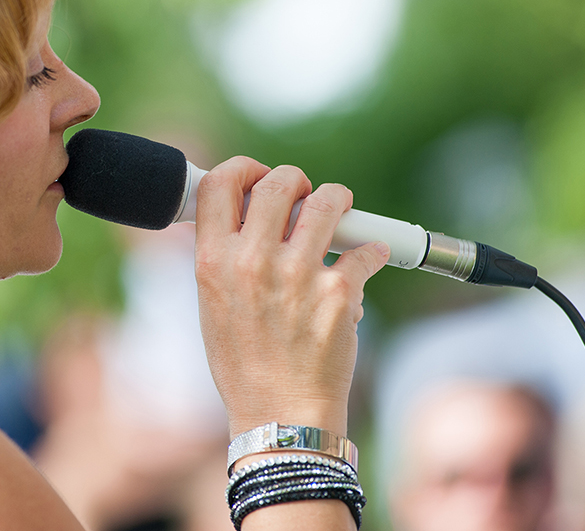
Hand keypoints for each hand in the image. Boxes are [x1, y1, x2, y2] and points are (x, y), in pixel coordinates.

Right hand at [193, 158, 389, 436]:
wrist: (279, 416)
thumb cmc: (244, 364)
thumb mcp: (212, 304)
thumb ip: (225, 254)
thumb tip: (250, 212)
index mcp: (213, 262)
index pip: (218, 183)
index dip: (243, 168)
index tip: (259, 176)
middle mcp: (251, 262)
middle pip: (278, 181)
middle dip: (297, 181)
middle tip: (305, 197)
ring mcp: (296, 276)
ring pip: (327, 200)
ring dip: (338, 200)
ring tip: (340, 214)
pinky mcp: (338, 293)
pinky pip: (365, 247)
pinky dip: (373, 250)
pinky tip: (367, 261)